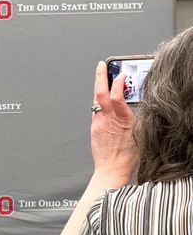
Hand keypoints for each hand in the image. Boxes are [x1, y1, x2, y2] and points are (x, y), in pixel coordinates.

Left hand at [91, 61, 138, 181]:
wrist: (111, 170)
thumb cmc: (128, 156)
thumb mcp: (140, 133)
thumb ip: (134, 115)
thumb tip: (132, 101)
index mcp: (122, 121)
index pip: (117, 96)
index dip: (118, 83)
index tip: (122, 74)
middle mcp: (108, 120)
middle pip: (100, 93)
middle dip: (100, 76)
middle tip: (102, 64)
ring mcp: (99, 123)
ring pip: (96, 99)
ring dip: (99, 85)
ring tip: (102, 75)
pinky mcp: (94, 127)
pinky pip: (96, 109)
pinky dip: (99, 99)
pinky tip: (102, 95)